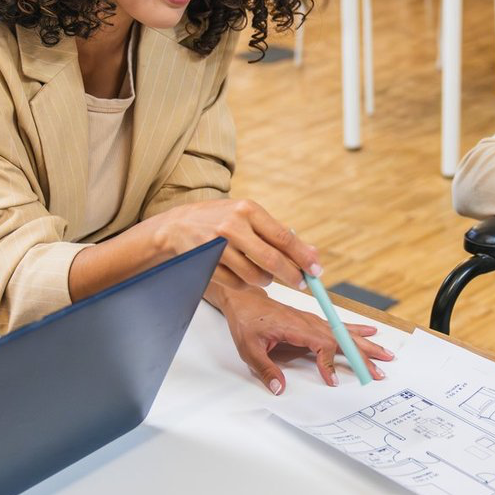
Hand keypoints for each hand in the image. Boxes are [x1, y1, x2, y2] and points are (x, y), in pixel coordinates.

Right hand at [144, 198, 320, 289]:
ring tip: (264, 274)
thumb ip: (278, 234)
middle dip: (291, 275)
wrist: (177, 225)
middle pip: (271, 260)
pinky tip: (244, 276)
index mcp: (247, 209)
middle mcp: (232, 226)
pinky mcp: (206, 264)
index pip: (283, 237)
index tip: (316, 270)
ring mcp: (217, 246)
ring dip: (266, 280)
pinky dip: (246, 285)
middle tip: (301, 283)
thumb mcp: (248, 217)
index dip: (303, 257)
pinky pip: (237, 284)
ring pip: (254, 276)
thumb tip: (312, 254)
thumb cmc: (220, 220)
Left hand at [216, 283, 392, 393]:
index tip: (333, 380)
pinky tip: (371, 332)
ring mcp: (314, 321)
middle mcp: (309, 322)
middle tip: (380, 371)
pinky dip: (358, 330)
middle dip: (363, 355)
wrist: (245, 301)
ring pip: (345, 333)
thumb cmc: (247, 322)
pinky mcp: (314, 322)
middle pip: (342, 339)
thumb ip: (265, 369)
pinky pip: (340, 327)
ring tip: (386, 355)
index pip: (321, 345)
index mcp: (295, 327)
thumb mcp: (249, 348)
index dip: (329, 363)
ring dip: (366, 345)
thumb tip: (279, 388)